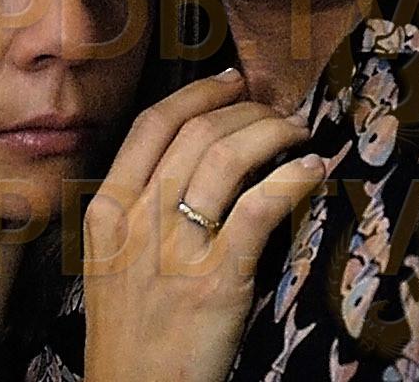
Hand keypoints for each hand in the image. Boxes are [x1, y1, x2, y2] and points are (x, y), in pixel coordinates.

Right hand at [81, 68, 327, 381]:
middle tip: (279, 112)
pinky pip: (260, 207)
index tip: (231, 81)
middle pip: (196, 133)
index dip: (198, 93)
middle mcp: (137, 221)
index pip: (152, 125)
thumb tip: (190, 164)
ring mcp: (175, 250)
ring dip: (273, 133)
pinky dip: (291, 179)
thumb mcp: (109, 264)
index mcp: (106, 212)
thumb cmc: (130, 336)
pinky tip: (311, 172)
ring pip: (227, 158)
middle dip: (246, 110)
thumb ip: (137, 213)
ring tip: (299, 134)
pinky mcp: (216, 281)